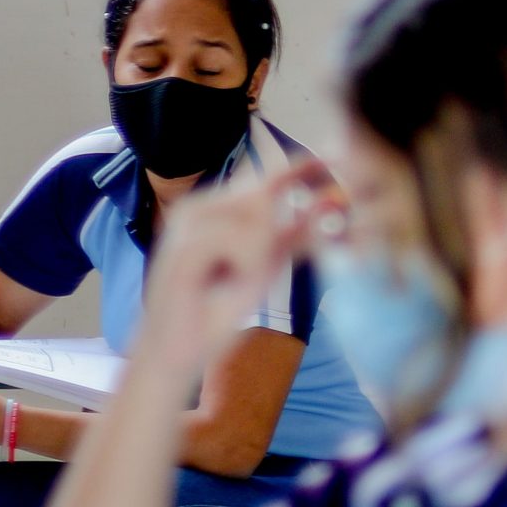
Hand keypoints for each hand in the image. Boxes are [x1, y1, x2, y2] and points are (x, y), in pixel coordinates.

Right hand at [137, 163, 336, 367]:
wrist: (175, 350)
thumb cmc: (215, 308)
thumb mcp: (265, 267)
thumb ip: (291, 236)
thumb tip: (328, 207)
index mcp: (215, 210)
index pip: (261, 180)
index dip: (296, 169)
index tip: (332, 156)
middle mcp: (198, 208)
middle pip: (263, 195)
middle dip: (273, 233)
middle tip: (244, 273)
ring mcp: (187, 224)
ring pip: (256, 216)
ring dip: (258, 256)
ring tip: (230, 281)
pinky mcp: (184, 246)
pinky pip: (243, 240)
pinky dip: (247, 264)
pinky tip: (225, 280)